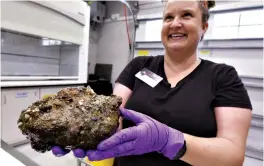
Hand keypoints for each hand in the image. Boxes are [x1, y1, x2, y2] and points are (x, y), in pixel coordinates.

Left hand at [52, 108, 184, 159]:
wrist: (164, 140)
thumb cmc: (155, 128)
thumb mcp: (143, 117)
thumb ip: (130, 114)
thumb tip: (119, 109)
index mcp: (137, 134)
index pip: (122, 138)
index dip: (110, 142)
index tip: (100, 145)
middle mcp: (132, 144)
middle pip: (115, 149)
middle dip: (101, 153)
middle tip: (88, 154)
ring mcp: (131, 149)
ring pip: (115, 153)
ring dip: (102, 155)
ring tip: (89, 156)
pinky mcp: (130, 151)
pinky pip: (117, 153)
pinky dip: (107, 154)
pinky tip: (98, 154)